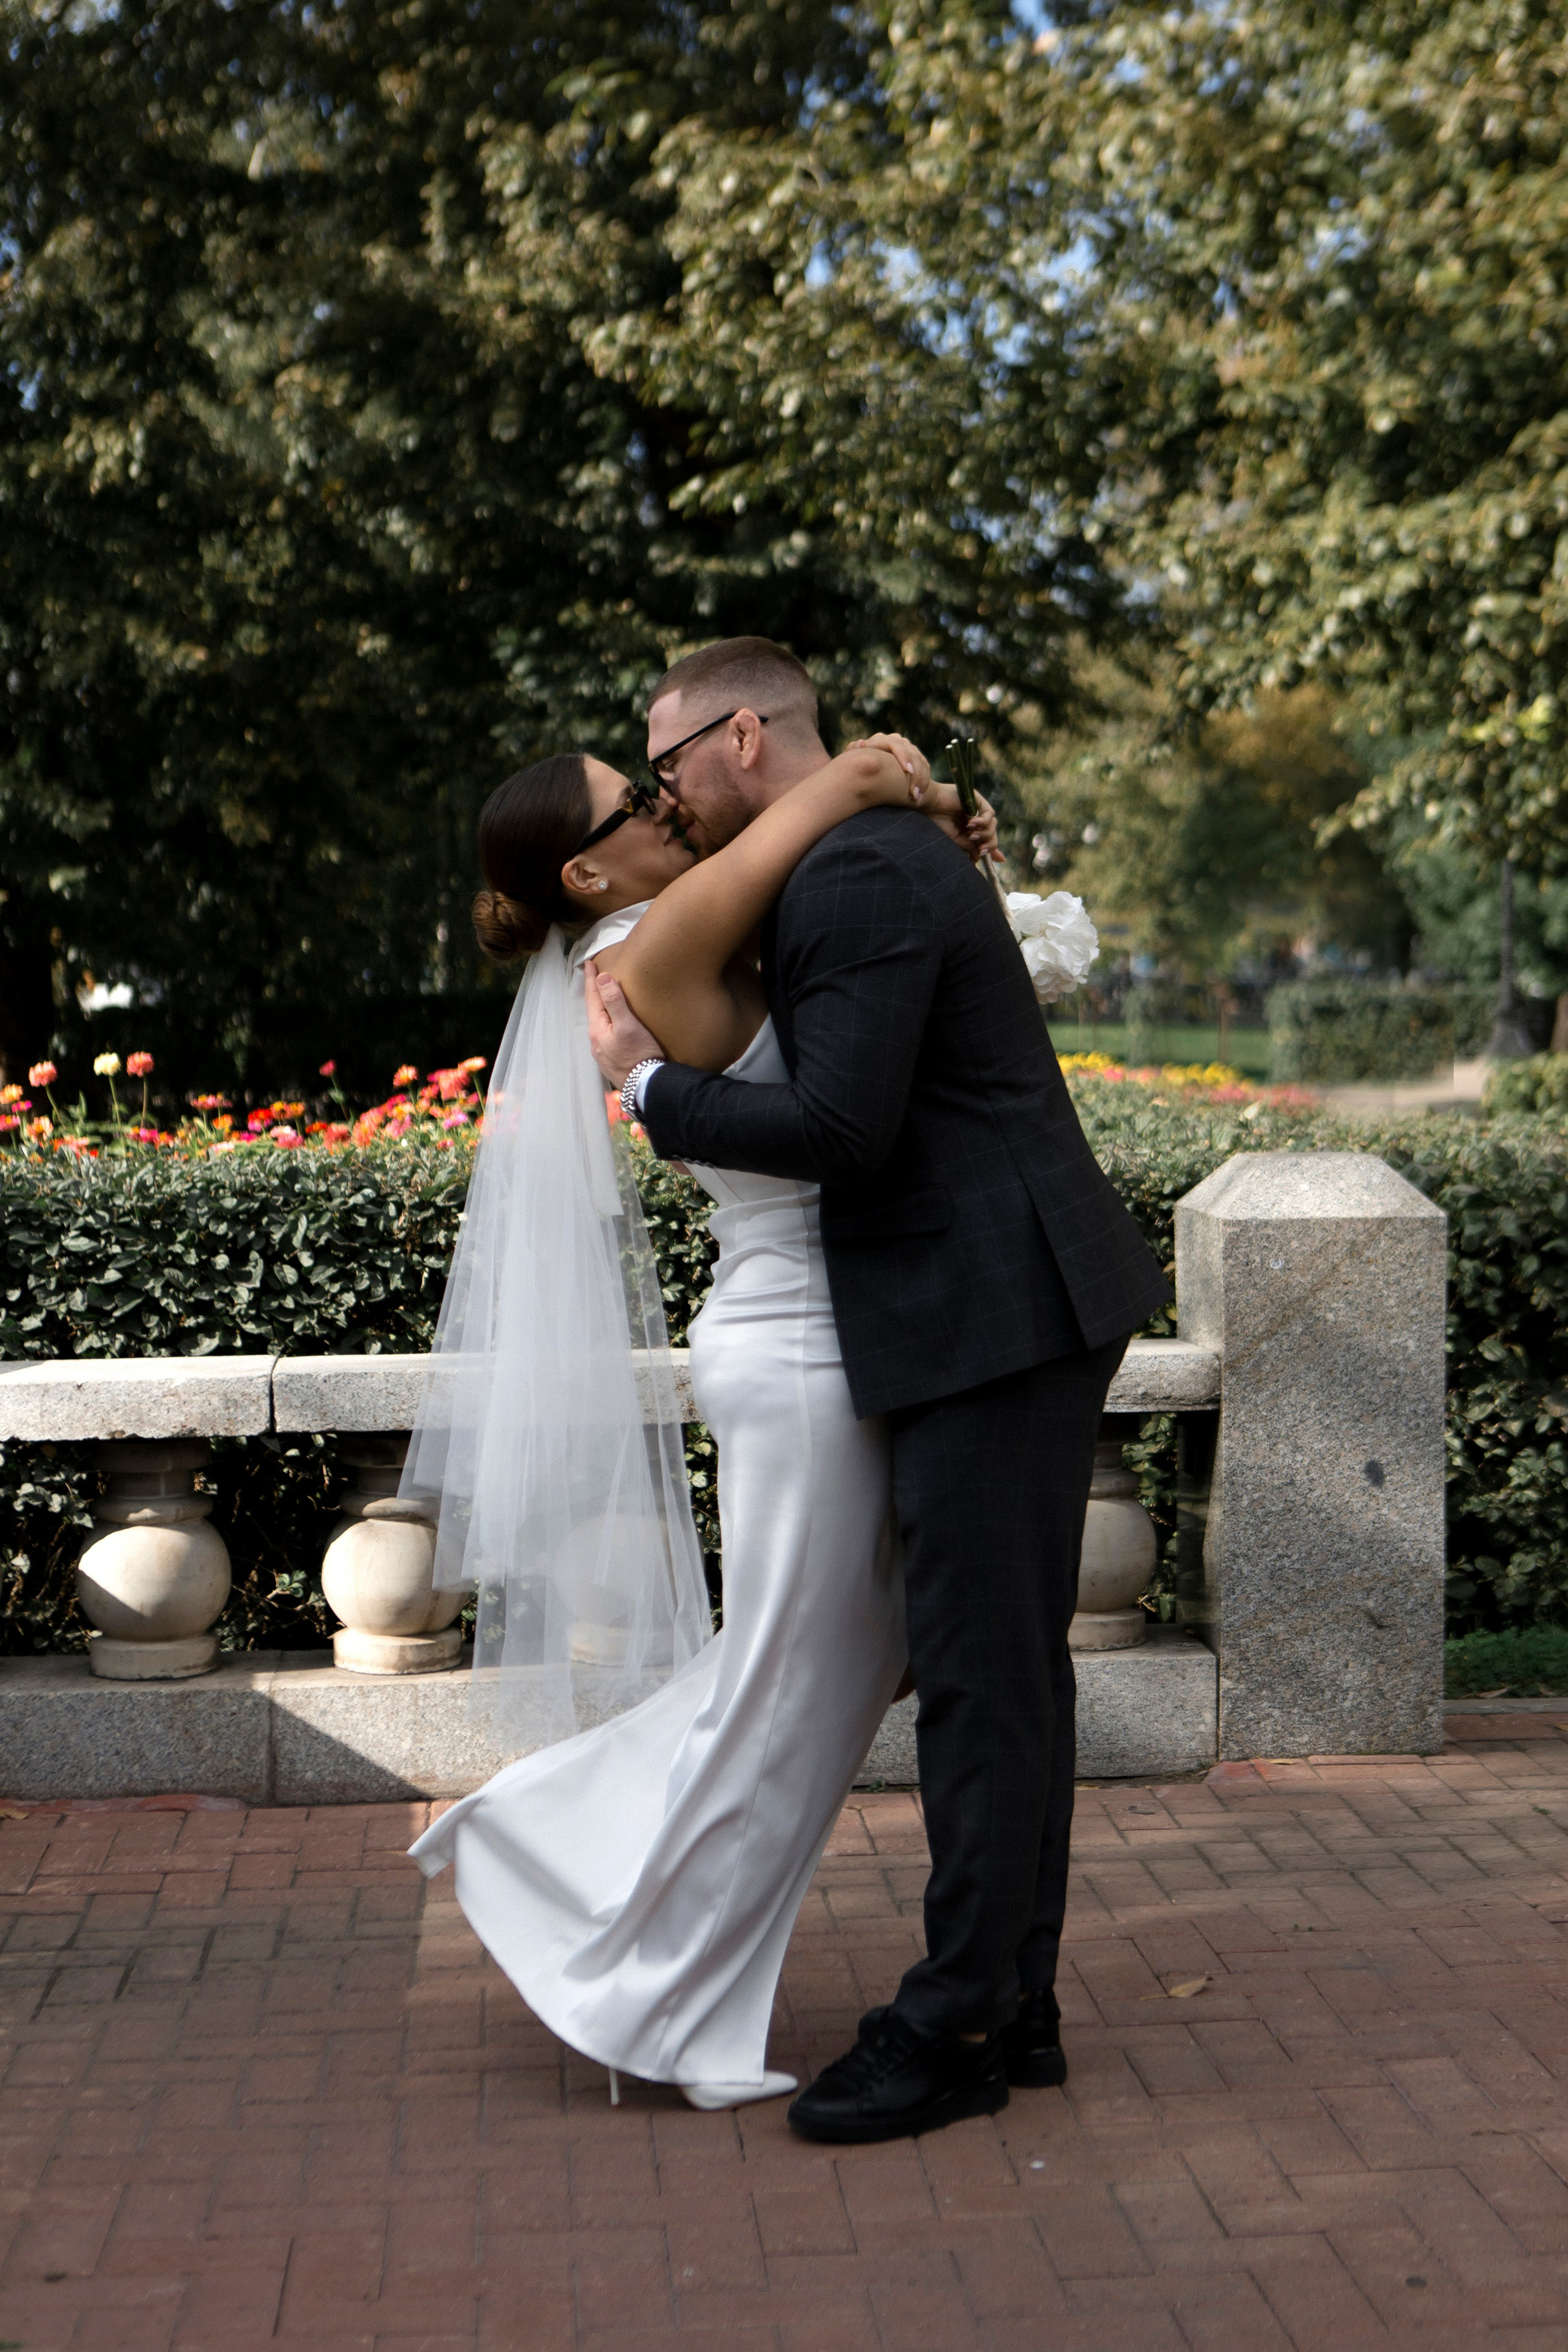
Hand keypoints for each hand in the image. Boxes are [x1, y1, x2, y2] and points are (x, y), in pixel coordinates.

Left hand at [586, 959, 667, 1089]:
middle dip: (593, 992)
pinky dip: (606, 1021)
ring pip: (598, 1022)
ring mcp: (602, 1052)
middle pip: (593, 1010)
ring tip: (601, 996)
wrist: (646, 1086)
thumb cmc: (640, 1055)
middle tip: (593, 975)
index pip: (592, 998)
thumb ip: (614, 1002)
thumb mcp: (628, 1025)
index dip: (591, 980)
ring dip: (599, 1007)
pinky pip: (604, 1033)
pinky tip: (611, 1022)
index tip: (589, 963)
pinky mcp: (611, 1059)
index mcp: (597, 1030)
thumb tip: (602, 978)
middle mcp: (595, 1041)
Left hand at [847, 731, 932, 799]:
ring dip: (920, 781)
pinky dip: (924, 784)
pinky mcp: (916, 759)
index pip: (896, 744)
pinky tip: (919, 799)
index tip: (907, 771)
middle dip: (916, 772)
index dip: (904, 756)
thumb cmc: (856, 768)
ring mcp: (908, 749)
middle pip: (912, 753)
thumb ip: (851, 752)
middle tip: (914, 791)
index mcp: (881, 740)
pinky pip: (925, 769)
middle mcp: (897, 741)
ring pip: (920, 762)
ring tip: (916, 799)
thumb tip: (859, 743)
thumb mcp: (852, 761)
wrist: (868, 773)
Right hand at [910, 783, 1001, 867]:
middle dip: (990, 844)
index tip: (1000, 860)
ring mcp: (977, 809)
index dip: (993, 849)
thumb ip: (971, 847)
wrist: (930, 806)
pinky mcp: (978, 800)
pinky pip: (990, 813)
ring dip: (984, 834)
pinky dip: (983, 822)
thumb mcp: (957, 840)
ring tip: (971, 836)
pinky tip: (971, 824)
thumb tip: (979, 857)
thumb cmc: (938, 822)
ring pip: (993, 825)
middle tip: (980, 850)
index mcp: (970, 829)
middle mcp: (975, 819)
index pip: (987, 838)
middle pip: (992, 832)